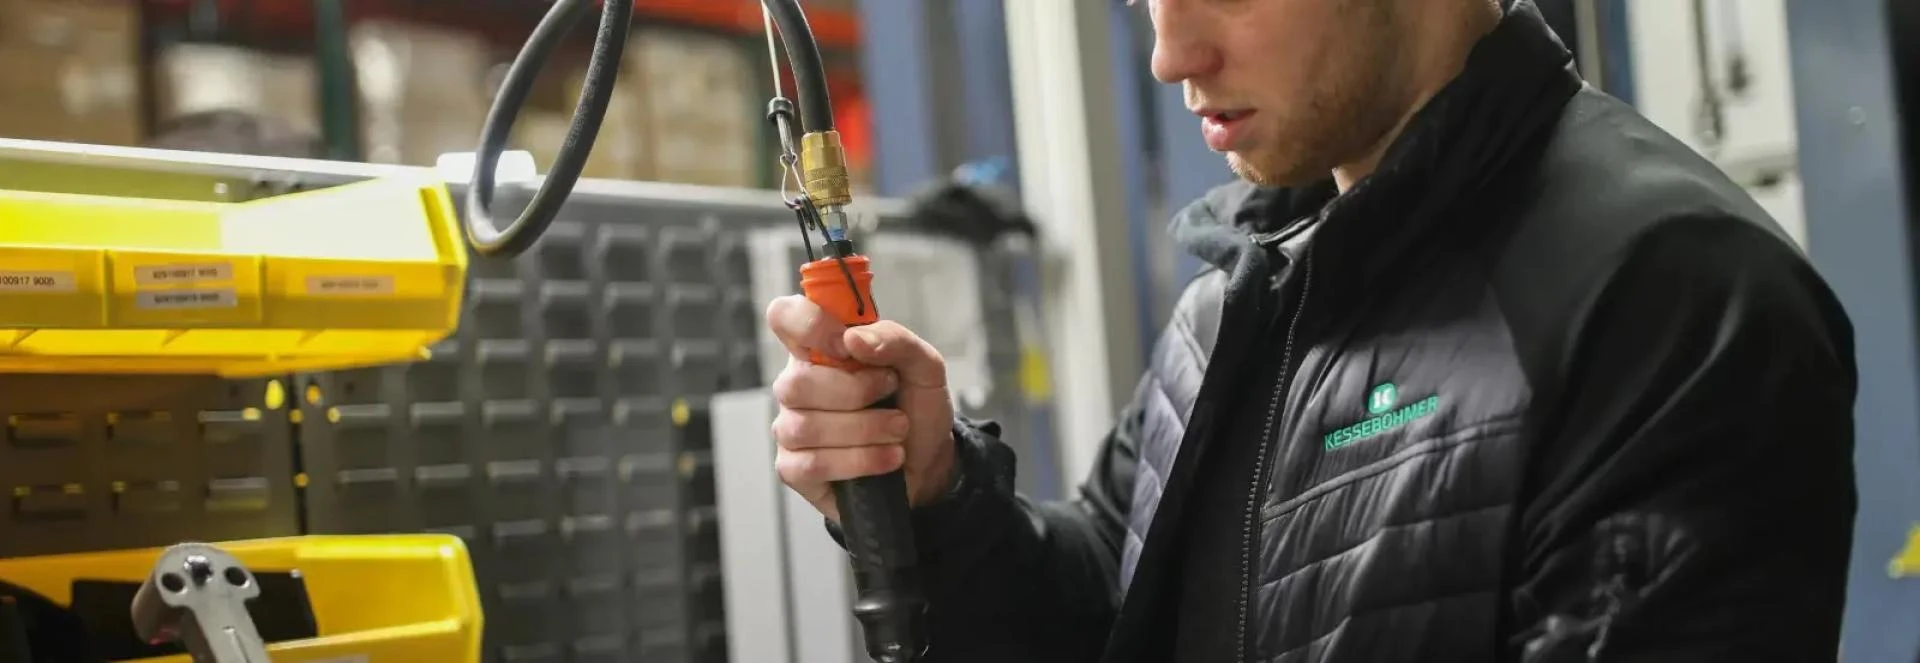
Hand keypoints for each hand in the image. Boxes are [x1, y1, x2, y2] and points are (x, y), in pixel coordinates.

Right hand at [765, 295, 957, 522]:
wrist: (929, 460)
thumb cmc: (915, 405)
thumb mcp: (924, 366)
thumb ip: (894, 340)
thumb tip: (853, 339)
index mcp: (819, 348)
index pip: (784, 317)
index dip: (808, 324)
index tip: (846, 344)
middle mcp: (796, 385)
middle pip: (796, 383)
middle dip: (856, 391)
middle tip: (891, 393)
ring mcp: (791, 428)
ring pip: (805, 427)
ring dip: (865, 430)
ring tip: (898, 430)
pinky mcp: (794, 469)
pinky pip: (810, 465)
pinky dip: (858, 461)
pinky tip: (886, 459)